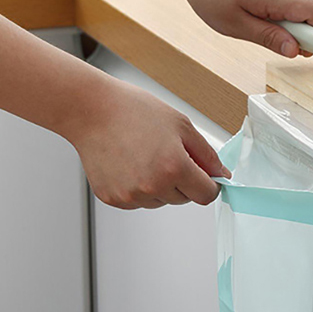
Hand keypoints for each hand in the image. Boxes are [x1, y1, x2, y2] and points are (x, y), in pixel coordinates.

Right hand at [67, 79, 229, 209]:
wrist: (90, 110)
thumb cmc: (133, 111)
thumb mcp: (182, 126)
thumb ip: (207, 155)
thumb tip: (222, 175)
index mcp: (174, 168)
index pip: (207, 195)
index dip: (209, 183)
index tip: (204, 174)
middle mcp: (152, 186)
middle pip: (185, 199)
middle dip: (184, 181)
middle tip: (167, 154)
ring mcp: (131, 195)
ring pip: (162, 201)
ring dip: (161, 186)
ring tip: (145, 156)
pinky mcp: (114, 198)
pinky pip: (139, 201)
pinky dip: (140, 188)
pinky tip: (130, 164)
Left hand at [173, 0, 312, 57]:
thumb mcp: (236, 25)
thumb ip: (268, 38)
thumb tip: (295, 51)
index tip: (307, 52)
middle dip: (312, 35)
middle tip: (287, 45)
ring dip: (302, 26)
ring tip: (273, 30)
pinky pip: (302, 1)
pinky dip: (295, 15)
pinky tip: (272, 18)